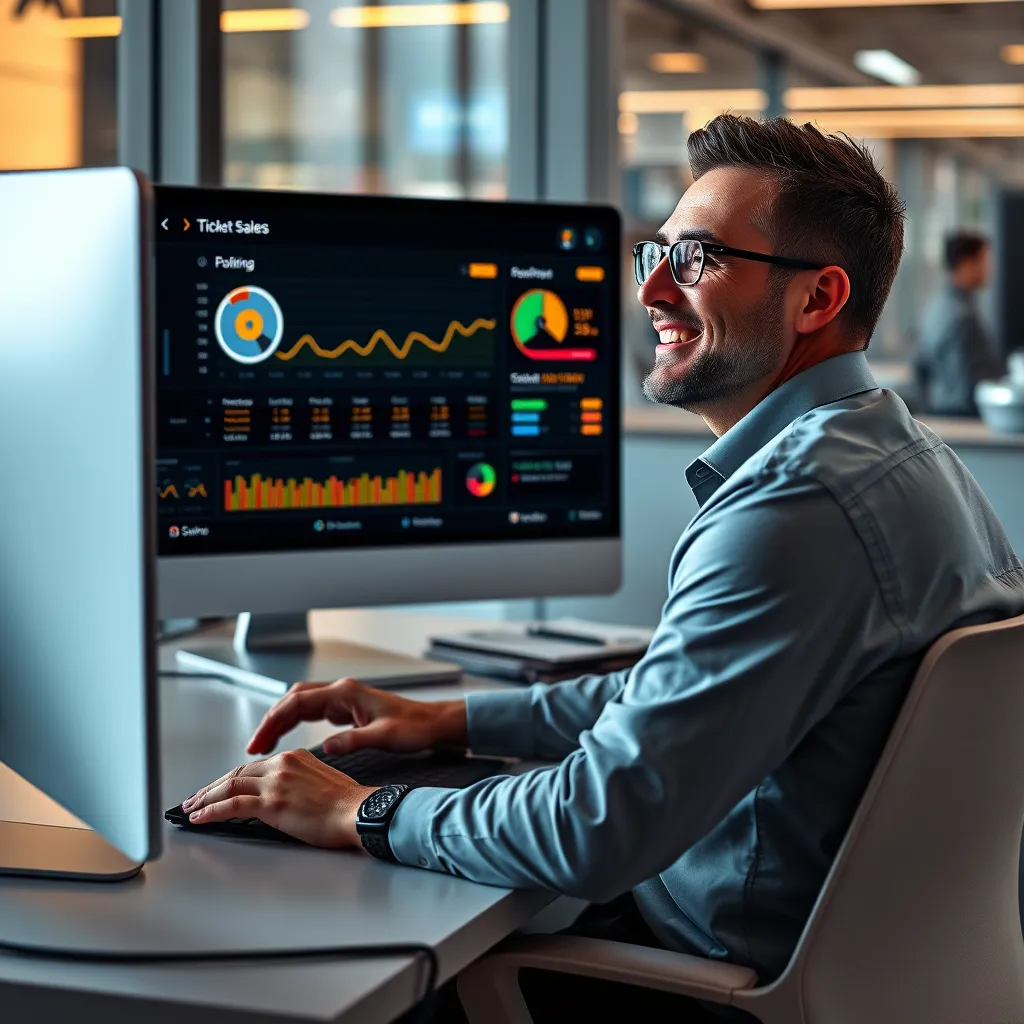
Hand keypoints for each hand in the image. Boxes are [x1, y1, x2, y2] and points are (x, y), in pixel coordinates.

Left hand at [180, 749, 375, 847]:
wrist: (357, 812)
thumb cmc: (347, 804)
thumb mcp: (320, 782)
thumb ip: (297, 783)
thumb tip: (282, 797)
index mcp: (294, 758)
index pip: (254, 767)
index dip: (231, 779)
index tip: (219, 788)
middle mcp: (282, 765)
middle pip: (237, 773)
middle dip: (212, 787)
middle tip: (196, 798)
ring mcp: (276, 783)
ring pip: (230, 786)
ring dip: (206, 798)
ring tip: (192, 808)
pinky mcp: (271, 803)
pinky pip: (233, 805)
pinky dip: (212, 811)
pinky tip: (200, 818)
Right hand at [247, 677, 467, 757]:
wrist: (433, 723)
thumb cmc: (414, 727)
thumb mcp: (385, 737)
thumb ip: (355, 740)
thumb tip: (328, 748)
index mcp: (346, 693)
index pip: (298, 702)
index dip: (274, 722)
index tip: (258, 742)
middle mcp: (341, 691)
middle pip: (294, 699)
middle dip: (271, 720)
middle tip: (255, 746)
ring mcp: (343, 699)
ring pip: (301, 704)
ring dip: (281, 721)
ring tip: (265, 745)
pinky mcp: (347, 709)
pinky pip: (313, 711)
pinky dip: (296, 723)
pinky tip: (289, 739)